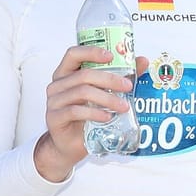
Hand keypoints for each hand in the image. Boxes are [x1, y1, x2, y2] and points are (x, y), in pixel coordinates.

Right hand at [34, 46, 149, 180]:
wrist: (70, 143)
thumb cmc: (87, 115)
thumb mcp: (103, 94)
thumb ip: (120, 76)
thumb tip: (142, 60)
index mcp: (66, 74)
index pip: (73, 54)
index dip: (91, 51)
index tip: (111, 56)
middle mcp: (57, 84)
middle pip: (84, 75)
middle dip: (110, 79)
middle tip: (129, 87)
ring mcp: (53, 101)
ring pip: (82, 92)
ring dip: (107, 98)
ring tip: (124, 107)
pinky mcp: (54, 117)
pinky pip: (75, 111)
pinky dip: (95, 113)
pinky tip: (108, 118)